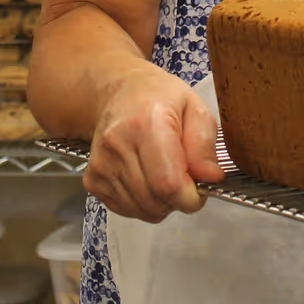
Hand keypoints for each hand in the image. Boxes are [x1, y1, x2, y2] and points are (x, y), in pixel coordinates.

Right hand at [84, 64, 222, 222]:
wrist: (120, 94)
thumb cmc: (159, 99)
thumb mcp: (195, 108)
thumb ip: (204, 144)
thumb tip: (211, 178)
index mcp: (147, 124)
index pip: (168, 183)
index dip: (190, 197)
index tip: (200, 190)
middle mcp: (118, 145)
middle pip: (155, 201)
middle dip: (178, 200)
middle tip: (185, 179)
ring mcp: (102, 165)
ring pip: (141, 210)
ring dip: (161, 203)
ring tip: (166, 174)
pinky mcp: (93, 180)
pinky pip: (126, 210)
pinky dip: (143, 203)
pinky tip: (147, 179)